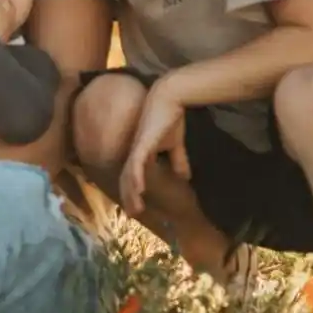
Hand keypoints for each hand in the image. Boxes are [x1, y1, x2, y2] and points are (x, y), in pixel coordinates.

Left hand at [120, 79, 190, 214]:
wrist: (170, 99)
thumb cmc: (170, 119)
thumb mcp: (175, 145)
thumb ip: (178, 160)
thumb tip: (184, 177)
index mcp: (141, 153)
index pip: (133, 175)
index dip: (132, 191)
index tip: (135, 207)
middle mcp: (134, 151)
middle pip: (127, 177)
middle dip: (128, 196)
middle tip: (132, 214)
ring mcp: (137, 147)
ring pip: (129, 173)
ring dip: (131, 192)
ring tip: (133, 208)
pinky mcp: (142, 142)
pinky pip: (136, 162)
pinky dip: (136, 176)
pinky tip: (137, 189)